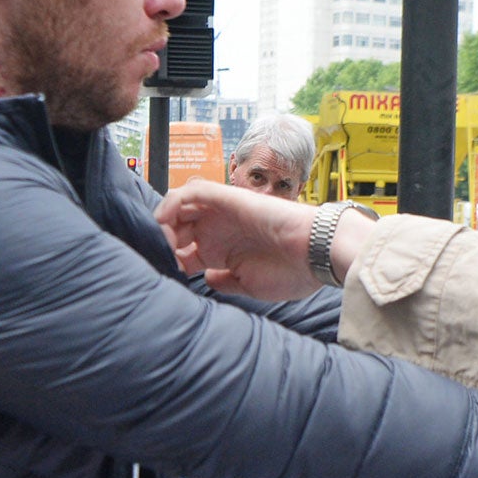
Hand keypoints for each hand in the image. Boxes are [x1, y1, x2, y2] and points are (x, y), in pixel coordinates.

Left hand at [156, 181, 319, 299]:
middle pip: (177, 227)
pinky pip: (191, 191)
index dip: (170, 261)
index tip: (167, 276)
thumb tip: (208, 278)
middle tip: (161, 258)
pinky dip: (172, 202)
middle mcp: (220, 229)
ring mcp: (222, 213)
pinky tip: (167, 221)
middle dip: (163, 241)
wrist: (315, 253)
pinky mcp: (226, 198)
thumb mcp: (250, 285)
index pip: (184, 250)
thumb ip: (226, 281)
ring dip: (165, 222)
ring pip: (180, 206)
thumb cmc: (291, 272)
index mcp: (224, 251)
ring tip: (166, 242)